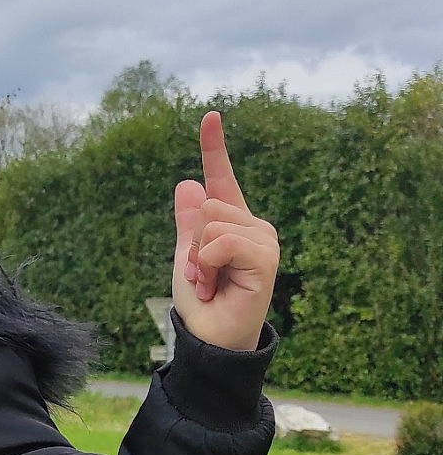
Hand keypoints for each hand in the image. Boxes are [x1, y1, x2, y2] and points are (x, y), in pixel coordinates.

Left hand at [172, 112, 279, 351]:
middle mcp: (253, 225)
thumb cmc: (203, 302)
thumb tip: (187, 182)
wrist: (211, 338)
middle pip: (208, 205)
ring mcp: (264, 240)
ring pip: (213, 223)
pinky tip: (219, 286)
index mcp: (232, 221)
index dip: (214, 146)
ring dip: (201, 259)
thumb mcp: (187, 256)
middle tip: (203, 275)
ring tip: (211, 283)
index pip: (221, 177)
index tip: (210, 116)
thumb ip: (188, 224)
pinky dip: (211, 263)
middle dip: (193, 244)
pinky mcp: (267, 257)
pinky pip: (225, 241)